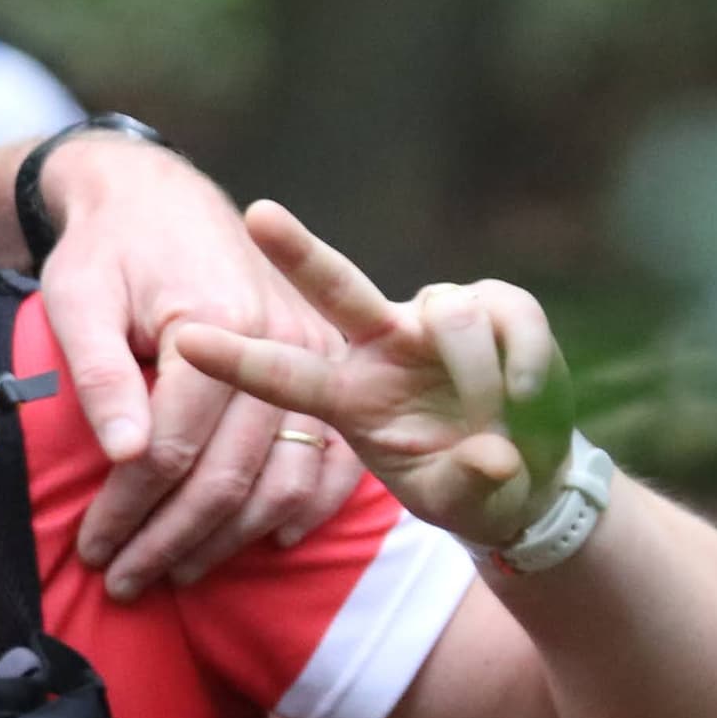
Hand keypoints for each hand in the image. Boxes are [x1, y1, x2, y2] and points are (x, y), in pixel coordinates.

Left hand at [39, 137, 364, 592]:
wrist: (160, 199)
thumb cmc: (107, 250)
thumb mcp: (78, 296)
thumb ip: (99, 372)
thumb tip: (125, 456)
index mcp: (212, 324)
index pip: (170, 447)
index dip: (127, 510)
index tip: (92, 549)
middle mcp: (279, 343)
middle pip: (229, 476)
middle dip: (171, 540)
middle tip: (123, 582)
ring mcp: (316, 357)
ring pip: (282, 482)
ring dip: (229, 540)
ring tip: (175, 572)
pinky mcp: (331, 368)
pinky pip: (333, 460)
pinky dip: (303, 509)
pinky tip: (264, 542)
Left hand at [163, 202, 553, 547]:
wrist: (528, 474)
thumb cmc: (466, 485)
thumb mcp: (456, 503)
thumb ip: (465, 486)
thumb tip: (493, 458)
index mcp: (347, 395)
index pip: (282, 374)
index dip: (238, 358)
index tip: (188, 340)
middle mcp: (382, 345)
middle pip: (336, 287)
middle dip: (297, 252)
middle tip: (256, 214)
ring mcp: (436, 322)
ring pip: (450, 315)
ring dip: (478, 371)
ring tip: (499, 417)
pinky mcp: (499, 307)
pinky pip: (509, 316)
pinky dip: (527, 360)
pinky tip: (528, 395)